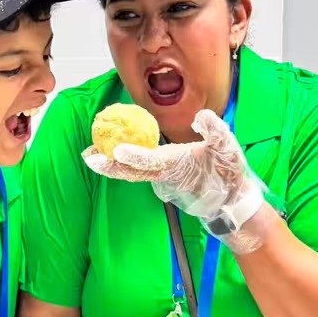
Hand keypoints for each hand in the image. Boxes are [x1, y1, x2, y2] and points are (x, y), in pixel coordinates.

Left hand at [84, 109, 269, 248]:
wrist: (229, 200)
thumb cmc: (228, 172)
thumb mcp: (229, 149)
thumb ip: (216, 131)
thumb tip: (201, 116)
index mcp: (179, 166)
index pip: (154, 161)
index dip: (136, 156)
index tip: (118, 150)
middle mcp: (165, 175)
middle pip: (133, 172)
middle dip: (110, 166)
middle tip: (88, 156)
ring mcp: (160, 179)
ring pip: (132, 174)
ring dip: (110, 166)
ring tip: (90, 154)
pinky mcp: (160, 178)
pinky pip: (137, 172)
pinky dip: (121, 164)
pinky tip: (108, 153)